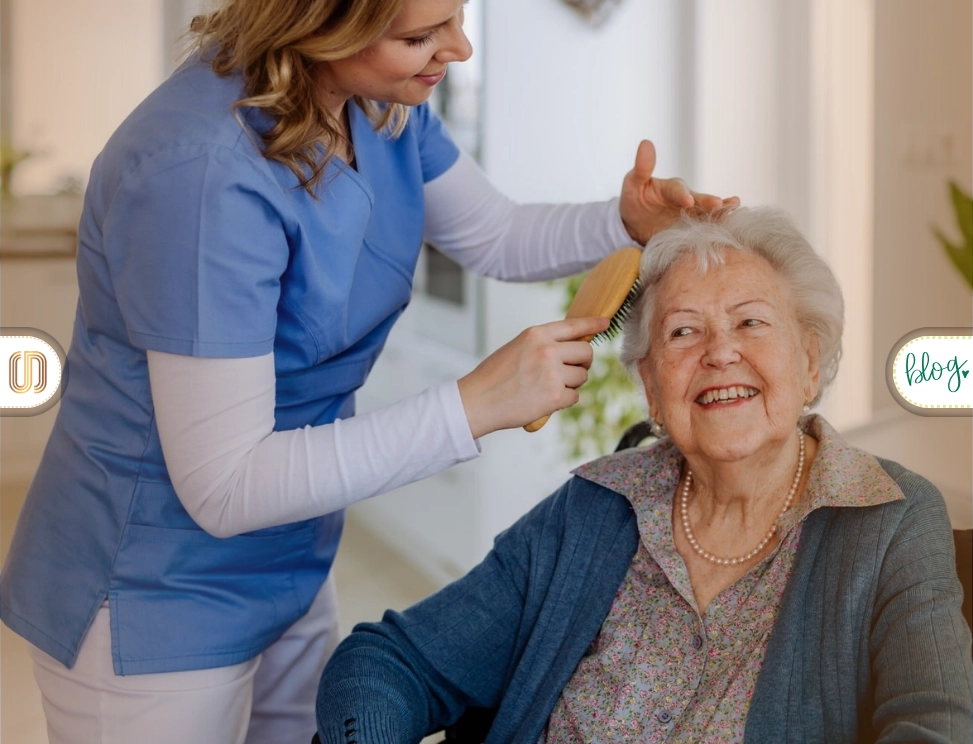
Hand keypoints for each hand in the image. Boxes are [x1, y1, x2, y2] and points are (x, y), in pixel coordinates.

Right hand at [457, 316, 609, 438]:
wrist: (477, 401)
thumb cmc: (494, 377)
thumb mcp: (517, 348)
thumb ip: (542, 344)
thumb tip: (571, 348)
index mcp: (536, 334)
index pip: (573, 325)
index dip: (593, 323)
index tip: (605, 323)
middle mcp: (547, 350)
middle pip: (586, 353)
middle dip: (582, 363)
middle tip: (570, 371)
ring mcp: (552, 373)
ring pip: (582, 376)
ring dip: (571, 384)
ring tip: (547, 387)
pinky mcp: (555, 396)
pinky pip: (574, 396)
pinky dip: (563, 400)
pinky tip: (544, 400)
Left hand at [619, 140, 739, 244]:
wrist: (636, 224)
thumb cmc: (635, 200)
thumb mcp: (633, 184)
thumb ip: (642, 168)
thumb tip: (645, 143)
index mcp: (672, 188)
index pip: (678, 190)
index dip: (683, 195)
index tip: (687, 201)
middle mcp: (687, 200)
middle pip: (700, 201)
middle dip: (709, 203)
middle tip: (719, 204)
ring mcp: (692, 216)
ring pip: (709, 214)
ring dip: (722, 213)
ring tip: (736, 210)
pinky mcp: (694, 231)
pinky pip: (707, 230)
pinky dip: (719, 228)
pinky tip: (733, 227)